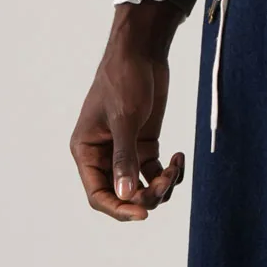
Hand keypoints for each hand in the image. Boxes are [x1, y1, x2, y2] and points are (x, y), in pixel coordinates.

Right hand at [70, 0, 186, 221]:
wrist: (142, 52)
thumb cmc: (124, 79)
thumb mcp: (124, 119)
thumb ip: (125, 158)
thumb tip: (125, 194)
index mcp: (87, 150)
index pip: (98, 194)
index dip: (118, 209)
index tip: (143, 214)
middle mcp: (103, 155)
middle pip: (122, 195)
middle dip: (146, 195)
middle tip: (166, 181)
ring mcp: (125, 151)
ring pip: (141, 187)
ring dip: (161, 185)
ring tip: (175, 167)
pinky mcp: (144, 144)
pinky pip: (155, 172)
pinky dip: (169, 173)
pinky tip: (180, 158)